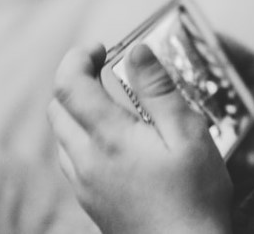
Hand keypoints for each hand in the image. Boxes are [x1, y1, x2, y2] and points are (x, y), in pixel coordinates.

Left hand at [48, 44, 231, 233]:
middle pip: (57, 109)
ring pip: (61, 137)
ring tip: (114, 105)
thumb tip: (138, 51)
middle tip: (108, 70)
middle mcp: (86, 162)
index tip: (101, 48)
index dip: (77, 58)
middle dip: (76, 81)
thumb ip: (160, 90)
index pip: (69, 85)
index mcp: (109, 138)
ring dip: (77, 112)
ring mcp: (85, 186)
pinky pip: (72, 162)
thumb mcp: (188, 134)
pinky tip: (116, 145)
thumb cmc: (195, 197)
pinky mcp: (92, 204)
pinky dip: (83, 139)